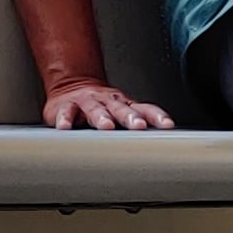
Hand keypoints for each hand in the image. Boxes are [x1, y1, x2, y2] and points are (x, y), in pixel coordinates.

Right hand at [40, 80, 172, 130]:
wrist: (72, 85)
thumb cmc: (102, 106)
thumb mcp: (122, 112)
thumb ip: (138, 125)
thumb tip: (162, 147)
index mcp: (124, 105)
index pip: (144, 109)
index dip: (156, 116)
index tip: (167, 125)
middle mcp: (108, 102)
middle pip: (121, 109)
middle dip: (131, 118)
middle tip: (139, 126)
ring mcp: (87, 103)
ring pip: (95, 109)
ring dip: (101, 117)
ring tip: (106, 126)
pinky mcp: (66, 107)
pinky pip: (66, 113)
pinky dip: (65, 120)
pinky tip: (66, 127)